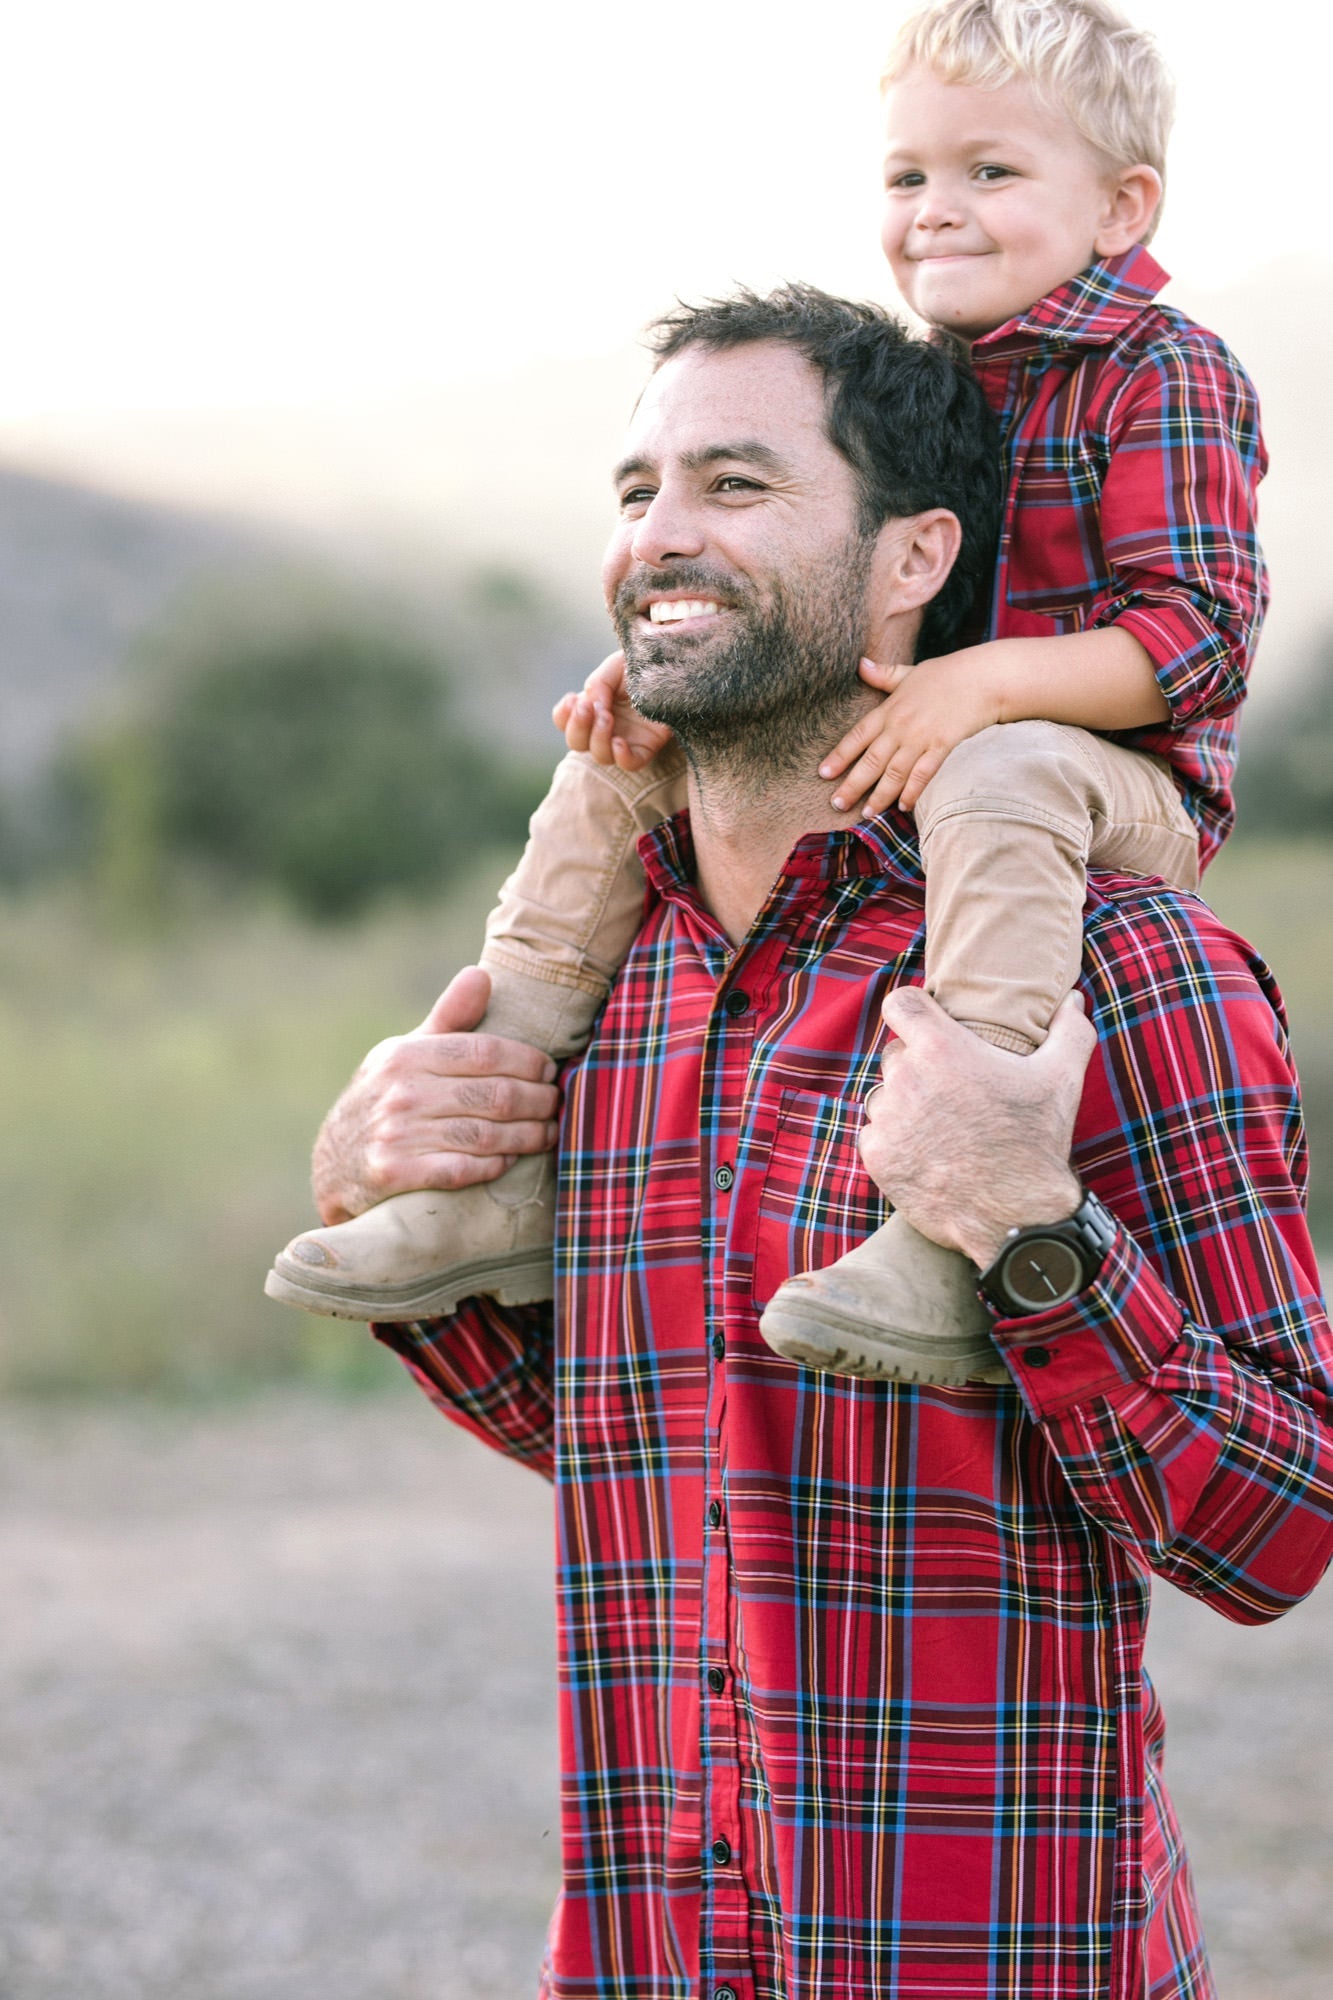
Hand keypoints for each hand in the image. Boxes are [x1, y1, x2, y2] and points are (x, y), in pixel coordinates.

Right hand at [311, 967, 560, 1224]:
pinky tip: (510, 1160)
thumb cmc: (383, 1099)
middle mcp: (400, 1092)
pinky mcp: (395, 1174)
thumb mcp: (405, 1053)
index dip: (526, 1061)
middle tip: (556, 1104)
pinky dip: (493, 1166)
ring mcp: (396, 1135)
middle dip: (536, 1100)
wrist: (332, 1164)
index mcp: (406, 1055)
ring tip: (548, 1133)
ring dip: (526, 1136)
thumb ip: (447, 1019)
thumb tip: (480, 975)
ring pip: (484, 1134)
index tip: (549, 1070)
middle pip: (492, 1095)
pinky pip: (461, 1170)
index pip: (484, 1052)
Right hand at [552, 650, 675, 769]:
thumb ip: (598, 684)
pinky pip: (629, 764)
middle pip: (577, 743)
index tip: (573, 699)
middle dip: (578, 727)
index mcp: (594, 706)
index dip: (564, 715)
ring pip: (600, 756)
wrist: (675, 666)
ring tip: (607, 717)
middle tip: (588, 708)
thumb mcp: (615, 667)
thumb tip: (592, 707)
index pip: (565, 721)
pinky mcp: (647, 748)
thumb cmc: (643, 666)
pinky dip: (621, 757)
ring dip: (598, 738)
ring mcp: (625, 739)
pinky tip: (619, 742)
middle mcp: (605, 727)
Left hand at [819, 650, 1001, 814]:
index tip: (823, 774)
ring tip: (866, 813)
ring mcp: (922, 738)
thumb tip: (860, 664)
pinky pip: (923, 774)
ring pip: (894, 773)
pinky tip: (903, 807)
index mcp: (889, 709)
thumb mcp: (909, 672)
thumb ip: (883, 675)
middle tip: (836, 804)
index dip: (839, 756)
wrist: (982, 678)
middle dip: (852, 784)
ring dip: (879, 796)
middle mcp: (901, 726)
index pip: (857, 736)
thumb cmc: (946, 674)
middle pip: (871, 760)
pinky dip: (912, 792)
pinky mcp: (943, 746)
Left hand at [858, 988, 1094, 1267]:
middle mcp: (906, 1077)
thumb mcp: (1062, 1079)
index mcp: (942, 1048)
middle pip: (896, 1054)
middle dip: (919, 1065)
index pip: (900, 1003)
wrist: (1014, 1218)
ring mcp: (887, 1118)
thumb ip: (1070, 1030)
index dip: (912, 1011)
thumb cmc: (1037, 1142)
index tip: (926, 1024)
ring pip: (885, 1095)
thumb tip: (1073, 999)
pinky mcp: (876, 1154)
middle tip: (952, 1090)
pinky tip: (929, 1153)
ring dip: (905, 1104)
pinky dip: (896, 1140)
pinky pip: (875, 1133)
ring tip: (942, 1126)